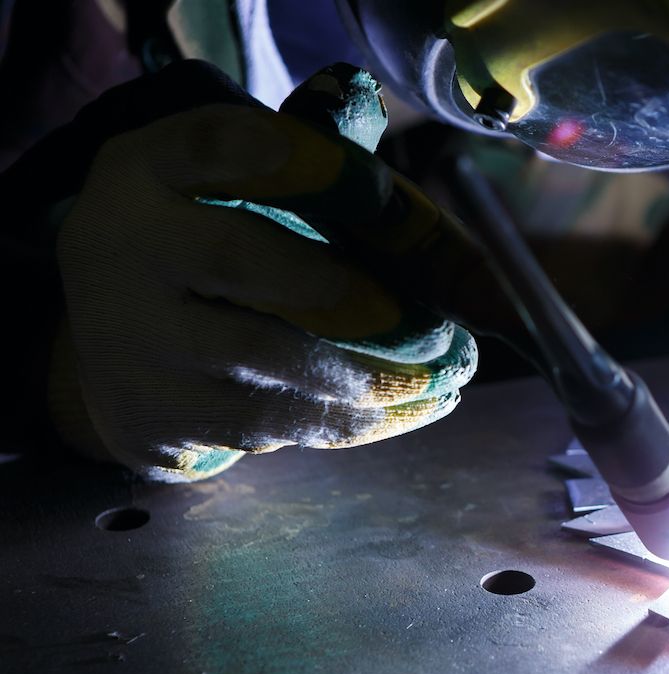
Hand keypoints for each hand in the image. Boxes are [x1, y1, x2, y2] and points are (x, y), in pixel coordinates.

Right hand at [51, 65, 475, 480]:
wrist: (112, 348)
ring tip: (442, 374)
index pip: (210, 143)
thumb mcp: (234, 186)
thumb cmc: (207, 246)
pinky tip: (405, 406)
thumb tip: (395, 168)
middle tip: (432, 328)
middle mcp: (126, 247)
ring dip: (367, 370)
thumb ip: (317, 161)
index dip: (288, 158)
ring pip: (262, 355)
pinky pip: (265, 421)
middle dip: (348, 292)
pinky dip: (345, 417)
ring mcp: (134, 337)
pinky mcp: (157, 414)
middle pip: (240, 258)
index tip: (373, 186)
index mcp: (149, 170)